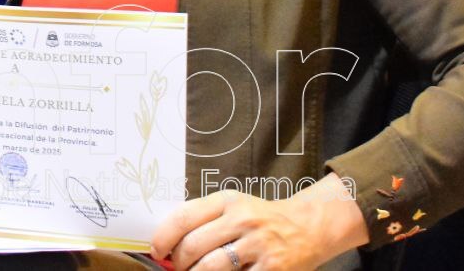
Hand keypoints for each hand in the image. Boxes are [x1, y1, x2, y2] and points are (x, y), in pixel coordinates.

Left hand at [151, 175, 365, 270]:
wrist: (307, 226)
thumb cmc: (260, 218)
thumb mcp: (233, 206)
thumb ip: (204, 218)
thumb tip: (167, 242)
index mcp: (228, 201)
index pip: (184, 217)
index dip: (164, 237)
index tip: (157, 250)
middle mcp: (243, 219)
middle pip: (194, 246)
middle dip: (179, 262)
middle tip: (177, 268)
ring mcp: (258, 245)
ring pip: (210, 268)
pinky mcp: (272, 269)